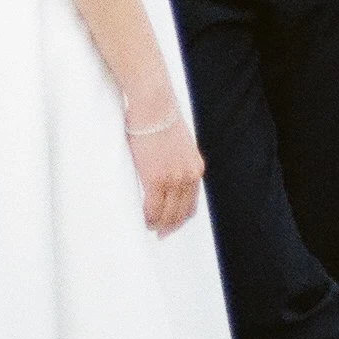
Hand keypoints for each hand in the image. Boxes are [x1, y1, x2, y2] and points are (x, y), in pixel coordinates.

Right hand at [126, 105, 205, 234]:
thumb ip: (175, 159)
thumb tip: (163, 166)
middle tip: (159, 233)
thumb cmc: (159, 116)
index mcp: (195, 168)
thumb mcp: (177, 142)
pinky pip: (152, 208)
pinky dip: (148, 218)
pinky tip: (143, 219)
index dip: (181, 218)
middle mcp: (188, 176)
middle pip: (181, 213)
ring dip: (158, 224)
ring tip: (149, 227)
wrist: (154, 105)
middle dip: (170, 226)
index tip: (172, 224)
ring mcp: (173, 179)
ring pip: (167, 214)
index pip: (191, 203)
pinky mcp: (156, 178)